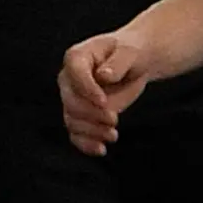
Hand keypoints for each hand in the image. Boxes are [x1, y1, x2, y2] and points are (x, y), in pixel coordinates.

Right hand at [58, 32, 155, 155]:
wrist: (133, 65)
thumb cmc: (130, 54)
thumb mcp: (130, 52)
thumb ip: (118, 62)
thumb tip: (104, 76)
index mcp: (77, 57)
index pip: (75, 74)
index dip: (87, 90)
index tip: (105, 102)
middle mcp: (69, 79)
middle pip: (71, 101)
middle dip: (92, 114)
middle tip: (114, 119)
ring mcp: (73, 98)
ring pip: (72, 120)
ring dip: (91, 132)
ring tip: (113, 135)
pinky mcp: (81, 115)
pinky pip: (76, 132)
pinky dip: (85, 144)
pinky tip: (101, 150)